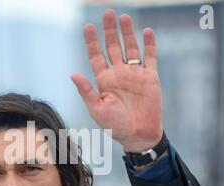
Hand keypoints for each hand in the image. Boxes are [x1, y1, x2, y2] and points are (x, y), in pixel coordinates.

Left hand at [71, 9, 162, 152]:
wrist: (138, 135)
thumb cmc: (115, 126)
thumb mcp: (97, 109)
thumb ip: (86, 91)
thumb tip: (73, 74)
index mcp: (104, 80)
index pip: (96, 56)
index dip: (92, 41)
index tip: (88, 26)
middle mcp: (118, 74)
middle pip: (113, 47)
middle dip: (109, 31)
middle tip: (107, 13)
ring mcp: (134, 75)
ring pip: (130, 48)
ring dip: (127, 33)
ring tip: (123, 17)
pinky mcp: (150, 78)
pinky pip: (150, 57)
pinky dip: (149, 45)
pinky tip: (146, 31)